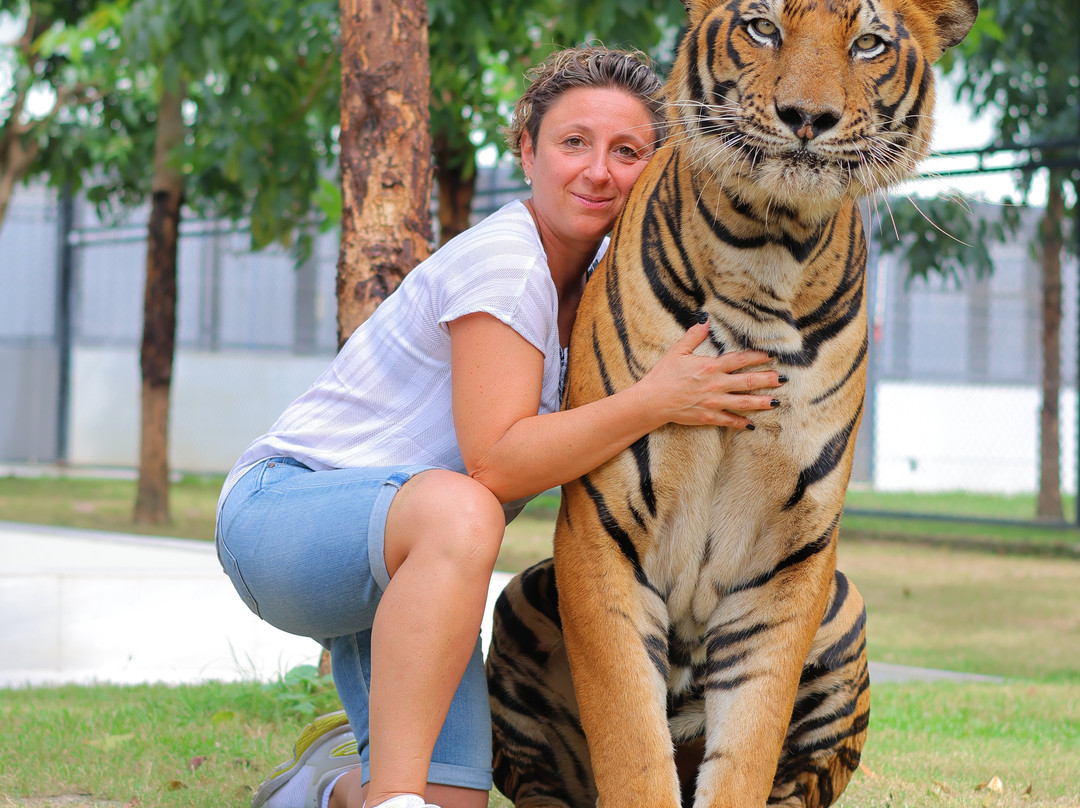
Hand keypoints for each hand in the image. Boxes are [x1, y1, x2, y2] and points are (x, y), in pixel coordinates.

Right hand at [637, 319, 782, 429]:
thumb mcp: (677, 352)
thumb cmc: (663, 375)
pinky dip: (741, 423)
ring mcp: (714, 402)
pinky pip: (729, 420)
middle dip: (768, 380)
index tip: (771, 355)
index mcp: (710, 367)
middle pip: (748, 381)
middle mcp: (716, 384)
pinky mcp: (708, 417)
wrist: (652, 401)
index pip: (740, 360)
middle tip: (784, 379)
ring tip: (776, 402)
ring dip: (762, 402)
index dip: (757, 357)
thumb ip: (693, 336)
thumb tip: (705, 320)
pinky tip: (752, 424)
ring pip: (744, 402)